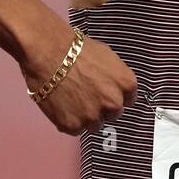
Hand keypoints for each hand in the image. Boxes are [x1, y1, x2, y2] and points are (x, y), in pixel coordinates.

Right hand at [21, 33, 137, 135]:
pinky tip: (61, 104)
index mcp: (126, 84)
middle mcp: (114, 103)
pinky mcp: (73, 126)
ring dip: (86, 116)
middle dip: (102, 107)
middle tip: (86, 94)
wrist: (49, 53)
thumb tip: (114, 85)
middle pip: (113, 114)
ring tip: (72, 98)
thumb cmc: (77, 49)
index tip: (105, 92)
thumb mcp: (108, 56)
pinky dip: (68, 119)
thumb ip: (116, 77)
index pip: (129, 100)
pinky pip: (75, 129)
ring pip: (94, 124)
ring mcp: (93, 117)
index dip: (115, 95)